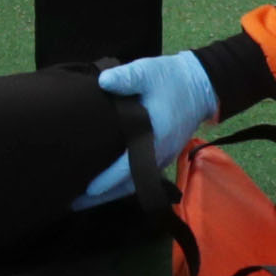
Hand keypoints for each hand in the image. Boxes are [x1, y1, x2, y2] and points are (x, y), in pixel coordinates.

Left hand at [73, 48, 217, 206]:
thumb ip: (126, 78)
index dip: (108, 179)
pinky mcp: (163, 156)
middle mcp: (159, 154)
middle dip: (104, 195)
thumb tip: (103, 82)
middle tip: (76, 203)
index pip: (128, 166)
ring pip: (136, 183)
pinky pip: (141, 177)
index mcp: (155, 137)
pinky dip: (123, 184)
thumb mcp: (147, 72)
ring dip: (113, 192)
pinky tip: (106, 184)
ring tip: (85, 200)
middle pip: (130, 184)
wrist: (199, 85)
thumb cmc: (170, 79)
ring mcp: (162, 157)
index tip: (88, 190)